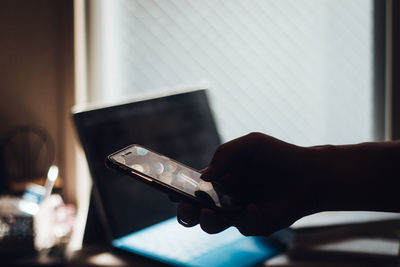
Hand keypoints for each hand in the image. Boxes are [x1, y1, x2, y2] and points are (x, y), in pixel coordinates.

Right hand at [177, 132, 319, 235]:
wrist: (308, 174)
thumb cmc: (277, 156)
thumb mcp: (249, 145)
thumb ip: (225, 155)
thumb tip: (205, 176)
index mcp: (220, 179)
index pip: (193, 188)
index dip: (179, 190)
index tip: (170, 190)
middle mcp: (225, 198)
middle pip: (196, 212)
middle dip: (185, 212)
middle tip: (185, 206)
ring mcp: (238, 213)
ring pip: (213, 225)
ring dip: (206, 221)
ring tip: (208, 212)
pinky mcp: (255, 224)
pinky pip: (243, 226)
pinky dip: (247, 217)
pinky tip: (255, 207)